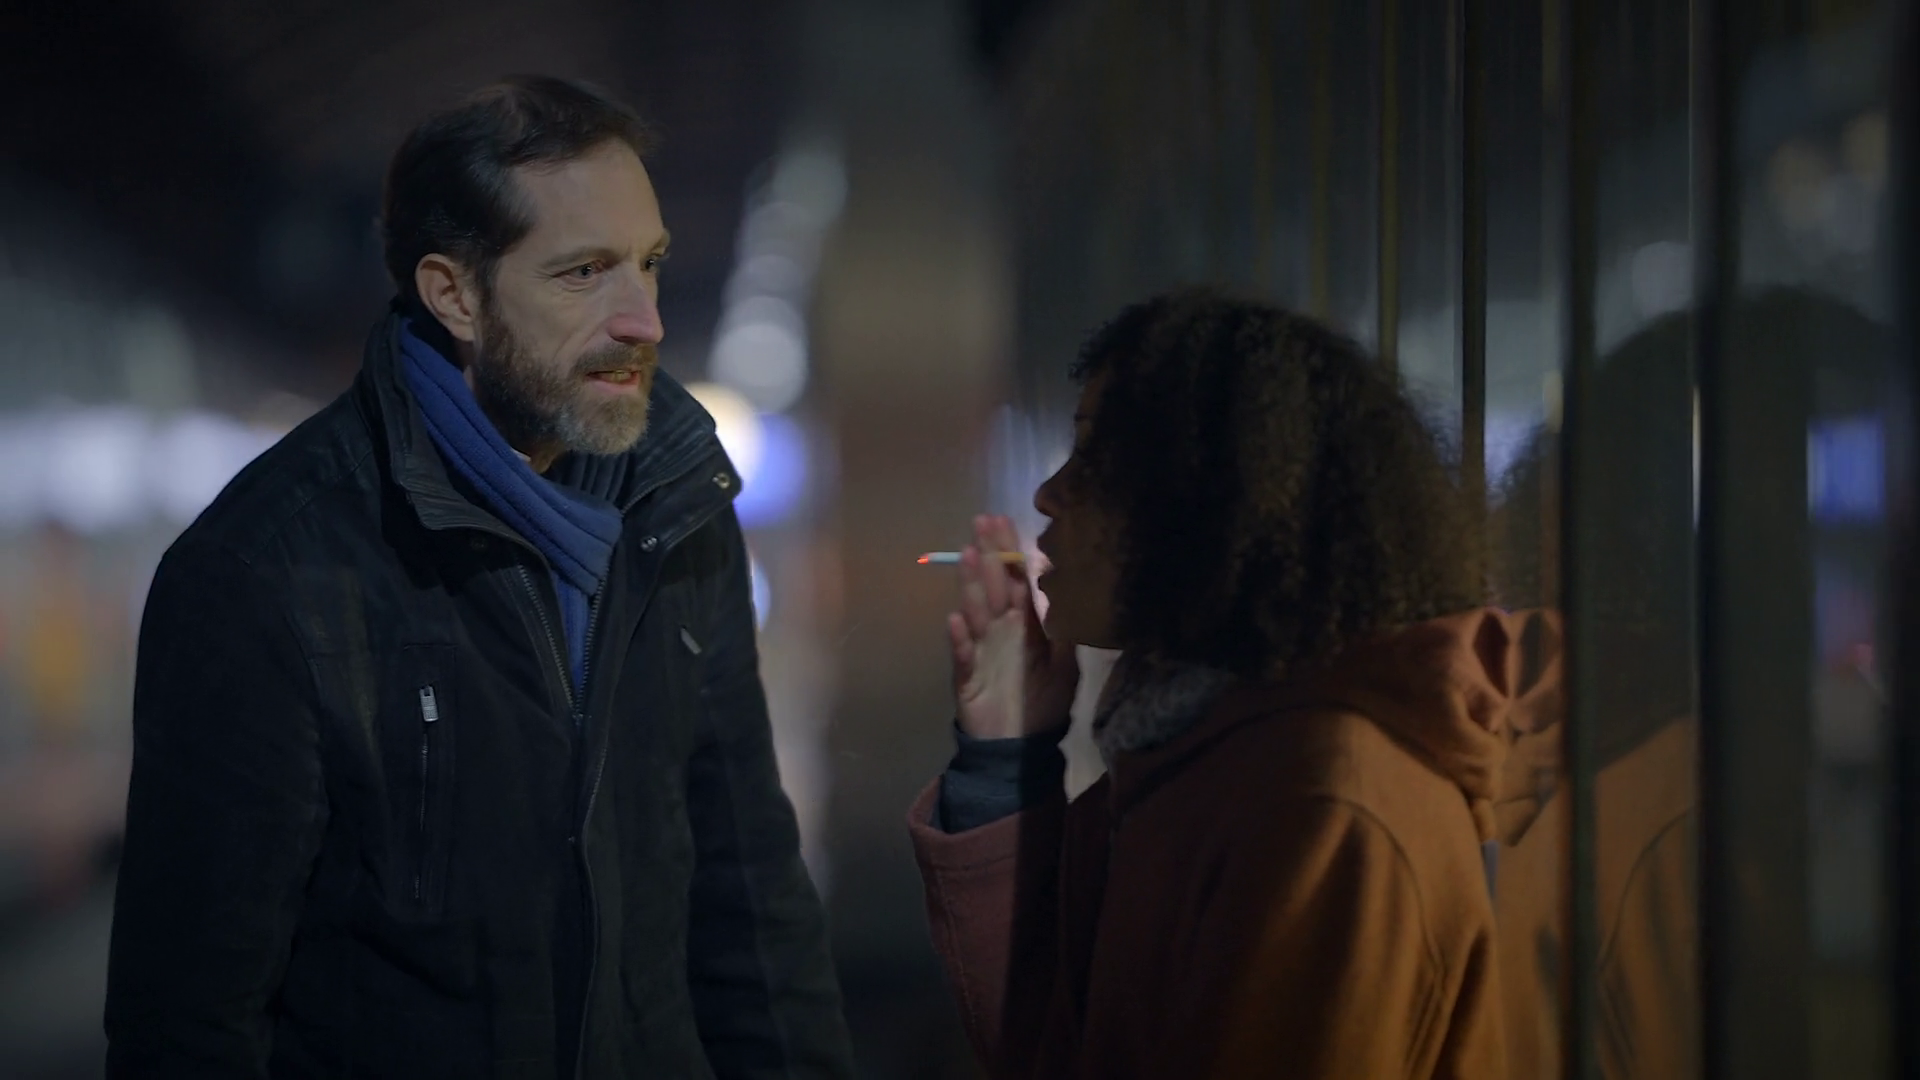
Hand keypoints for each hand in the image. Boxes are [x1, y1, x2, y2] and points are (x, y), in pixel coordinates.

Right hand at [947, 515, 1079, 739]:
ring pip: (976, 611)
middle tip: (982, 521)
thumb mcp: (1066, 664)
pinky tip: (957, 618)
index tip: (1004, 521)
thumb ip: (1062, 628)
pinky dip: (960, 638)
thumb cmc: (1045, 701)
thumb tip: (1064, 587)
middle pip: (993, 585)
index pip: (1018, 580)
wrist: (1022, 746)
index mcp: (1026, 623)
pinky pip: (963, 653)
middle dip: (989, 554)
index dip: (1011, 551)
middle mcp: (1001, 629)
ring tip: (967, 555)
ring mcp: (981, 649)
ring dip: (971, 585)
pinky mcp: (967, 675)